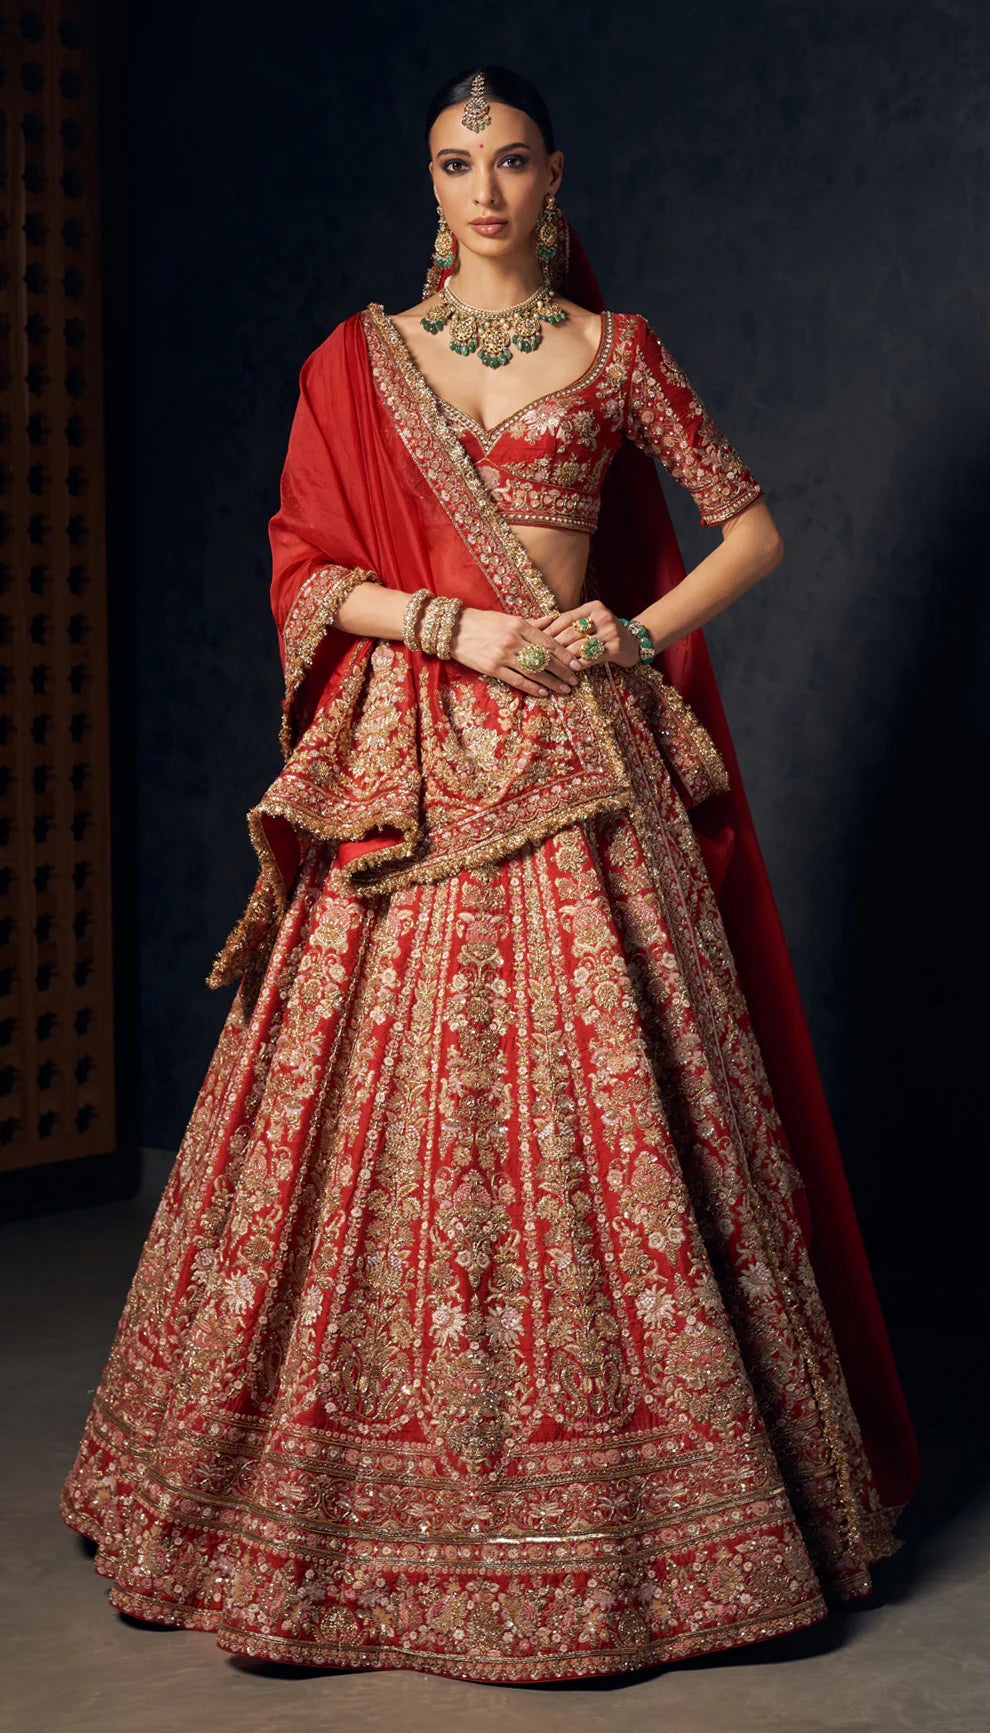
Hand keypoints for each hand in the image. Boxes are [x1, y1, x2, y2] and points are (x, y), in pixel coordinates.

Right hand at [448, 607, 580, 698]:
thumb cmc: (482, 622)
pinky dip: (532, 688)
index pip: (548, 642)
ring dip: (551, 682)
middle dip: (562, 671)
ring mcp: (503, 655)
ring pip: (534, 672)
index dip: (565, 655)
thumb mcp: (508, 618)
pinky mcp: (492, 668)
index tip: (576, 664)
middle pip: (544, 659)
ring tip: (564, 689)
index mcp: (519, 625)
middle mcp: (513, 640)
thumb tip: (552, 621)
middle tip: (575, 680)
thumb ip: (531, 623)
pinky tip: (544, 692)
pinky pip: (517, 681)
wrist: (453, 629)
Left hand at [531, 601, 644, 669]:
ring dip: (563, 658)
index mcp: (592, 607)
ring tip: (550, 666)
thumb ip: (571, 623)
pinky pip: (590, 658)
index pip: (564, 618)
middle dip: (552, 647)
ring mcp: (610, 631)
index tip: (534, 642)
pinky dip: (578, 664)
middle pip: (569, 633)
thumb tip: (540, 629)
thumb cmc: (605, 633)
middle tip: (537, 657)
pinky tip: (569, 671)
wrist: (635, 642)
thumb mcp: (591, 621)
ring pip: (578, 646)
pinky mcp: (615, 647)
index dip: (548, 631)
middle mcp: (602, 616)